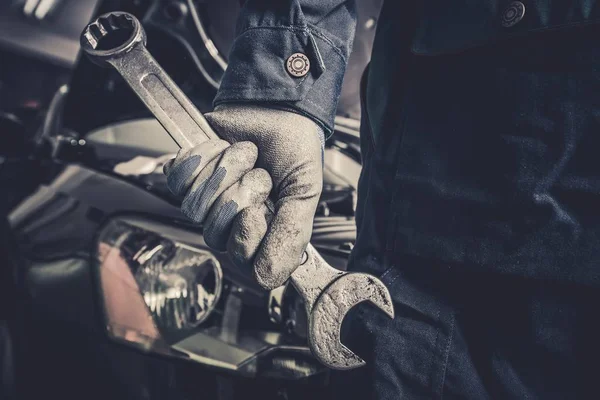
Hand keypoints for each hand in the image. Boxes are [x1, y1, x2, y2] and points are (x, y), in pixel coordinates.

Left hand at [164, 104, 323, 288]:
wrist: (277, 106)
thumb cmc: (293, 149)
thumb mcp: (305, 193)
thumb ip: (292, 234)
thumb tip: (268, 276)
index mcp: (264, 233)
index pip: (242, 262)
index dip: (245, 239)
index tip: (256, 211)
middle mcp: (233, 222)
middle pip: (214, 235)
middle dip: (239, 196)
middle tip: (259, 174)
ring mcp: (209, 200)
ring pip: (195, 208)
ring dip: (225, 172)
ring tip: (246, 154)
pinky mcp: (189, 175)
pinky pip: (178, 180)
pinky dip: (202, 156)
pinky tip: (222, 146)